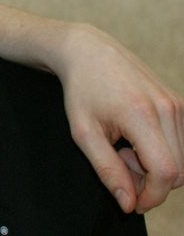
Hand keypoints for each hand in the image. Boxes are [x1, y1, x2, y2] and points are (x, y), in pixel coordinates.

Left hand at [60, 23, 183, 212]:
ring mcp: (178, 104)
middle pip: (178, 172)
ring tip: (123, 148)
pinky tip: (135, 139)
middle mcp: (168, 108)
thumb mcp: (83, 132)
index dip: (151, 196)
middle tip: (118, 162)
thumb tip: (128, 203)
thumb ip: (107, 170)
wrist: (89, 51)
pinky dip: (162, 151)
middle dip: (150, 181)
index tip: (131, 201)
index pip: (166, 173)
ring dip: (155, 166)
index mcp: (141, 115)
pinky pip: (182, 144)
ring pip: (182, 160)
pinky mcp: (180, 103)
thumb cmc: (81, 90)